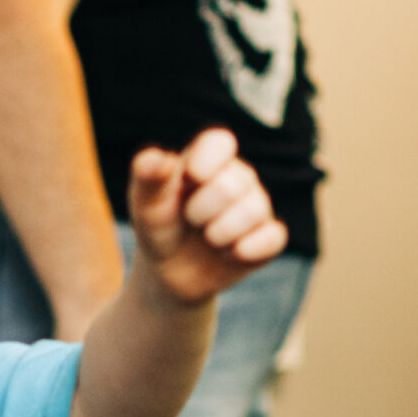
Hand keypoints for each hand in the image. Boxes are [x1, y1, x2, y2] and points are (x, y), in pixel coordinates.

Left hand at [128, 129, 287, 307]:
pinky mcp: (269, 237)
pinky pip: (272, 238)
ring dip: (219, 235)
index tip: (188, 181)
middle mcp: (238, 177)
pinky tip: (227, 254)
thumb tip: (155, 158)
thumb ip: (148, 179)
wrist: (170, 274)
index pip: (219, 142)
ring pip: (252, 212)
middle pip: (231, 186)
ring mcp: (257, 205)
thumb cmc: (159, 229)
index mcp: (208, 159)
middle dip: (199, 212)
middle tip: (189, 220)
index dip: (204, 163)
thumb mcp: (146, 206)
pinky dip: (244, 252)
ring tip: (207, 238)